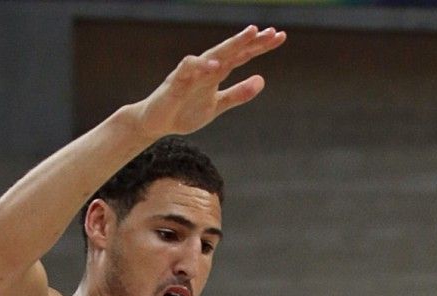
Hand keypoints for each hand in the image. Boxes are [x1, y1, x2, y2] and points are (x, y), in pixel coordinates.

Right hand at [135, 26, 285, 140]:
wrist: (157, 122)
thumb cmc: (186, 110)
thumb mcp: (218, 105)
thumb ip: (238, 94)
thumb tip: (262, 80)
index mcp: (217, 72)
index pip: (242, 55)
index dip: (260, 46)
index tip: (280, 36)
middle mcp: (206, 68)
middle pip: (231, 50)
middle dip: (251, 41)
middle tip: (271, 31)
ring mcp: (191, 73)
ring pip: (213, 54)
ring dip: (232, 45)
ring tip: (250, 35)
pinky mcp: (175, 83)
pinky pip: (189, 70)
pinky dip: (202, 66)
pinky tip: (216, 65)